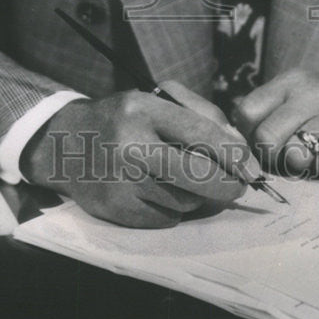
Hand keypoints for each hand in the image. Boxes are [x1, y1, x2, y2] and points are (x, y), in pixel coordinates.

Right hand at [20, 81, 261, 227]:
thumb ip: (200, 115)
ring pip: (184, 200)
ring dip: (196, 196)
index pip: (201, 133)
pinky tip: (160, 192)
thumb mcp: (157, 99)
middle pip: (198, 175)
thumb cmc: (125, 118)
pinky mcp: (114, 209)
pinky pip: (165, 218)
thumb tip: (238, 149)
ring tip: (184, 180)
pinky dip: (173, 210)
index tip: (253, 169)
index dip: (234, 154)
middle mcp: (130, 144)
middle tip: (238, 186)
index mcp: (144, 109)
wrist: (65, 143)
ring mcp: (121, 180)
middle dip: (227, 185)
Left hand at [231, 64, 318, 177]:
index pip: (246, 111)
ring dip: (299, 165)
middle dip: (271, 157)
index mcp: (292, 80)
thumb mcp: (305, 86)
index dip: (247, 135)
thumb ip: (275, 105)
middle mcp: (311, 92)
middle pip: (265, 138)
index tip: (261, 143)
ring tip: (312, 155)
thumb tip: (239, 138)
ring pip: (293, 155)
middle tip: (286, 156)